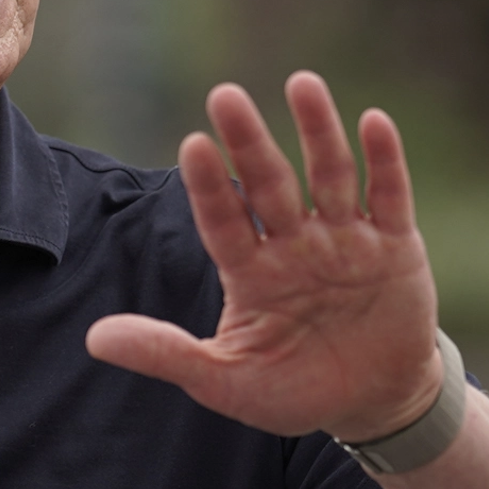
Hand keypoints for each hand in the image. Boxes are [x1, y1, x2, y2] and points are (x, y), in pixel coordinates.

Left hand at [85, 71, 443, 442]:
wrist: (373, 405)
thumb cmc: (293, 390)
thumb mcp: (225, 382)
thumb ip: (166, 354)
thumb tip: (93, 338)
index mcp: (250, 270)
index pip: (222, 219)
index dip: (209, 185)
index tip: (192, 143)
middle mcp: (293, 244)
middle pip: (268, 184)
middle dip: (249, 142)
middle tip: (225, 94)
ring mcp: (345, 241)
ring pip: (329, 176)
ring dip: (317, 131)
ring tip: (300, 83)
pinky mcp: (395, 247)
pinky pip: (388, 196)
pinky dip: (385, 161)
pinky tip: (374, 121)